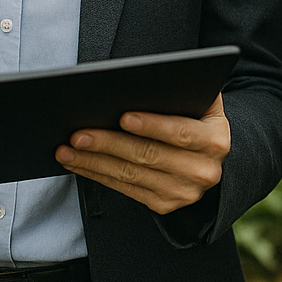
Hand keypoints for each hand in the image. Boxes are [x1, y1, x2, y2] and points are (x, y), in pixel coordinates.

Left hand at [55, 94, 229, 213]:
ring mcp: (183, 192)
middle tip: (78, 134)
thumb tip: (147, 76)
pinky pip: (125, 189)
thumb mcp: (201, 102)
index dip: (152, 125)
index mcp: (214, 140)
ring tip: (67, 149)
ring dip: (94, 162)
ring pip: (131, 175)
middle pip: (148, 155)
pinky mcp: (164, 205)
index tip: (122, 117)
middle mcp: (203, 171)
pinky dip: (97, 174)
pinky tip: (78, 162)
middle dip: (109, 143)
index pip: (181, 132)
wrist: (208, 158)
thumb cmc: (194, 118)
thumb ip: (182, 90)